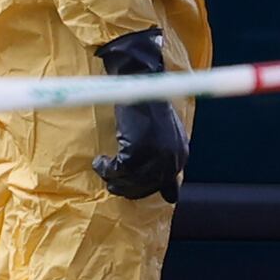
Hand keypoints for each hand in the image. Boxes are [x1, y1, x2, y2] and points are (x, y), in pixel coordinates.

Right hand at [89, 29, 187, 204]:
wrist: (140, 82)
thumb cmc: (149, 106)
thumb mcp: (165, 136)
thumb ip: (167, 161)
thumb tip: (171, 197)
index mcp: (181, 156)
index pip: (164, 185)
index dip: (143, 188)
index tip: (128, 188)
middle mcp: (171, 159)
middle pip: (145, 187)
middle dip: (125, 187)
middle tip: (110, 183)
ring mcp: (155, 156)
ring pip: (129, 181)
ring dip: (112, 177)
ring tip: (102, 167)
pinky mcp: (137, 151)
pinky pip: (117, 170)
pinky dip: (105, 168)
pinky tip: (99, 161)